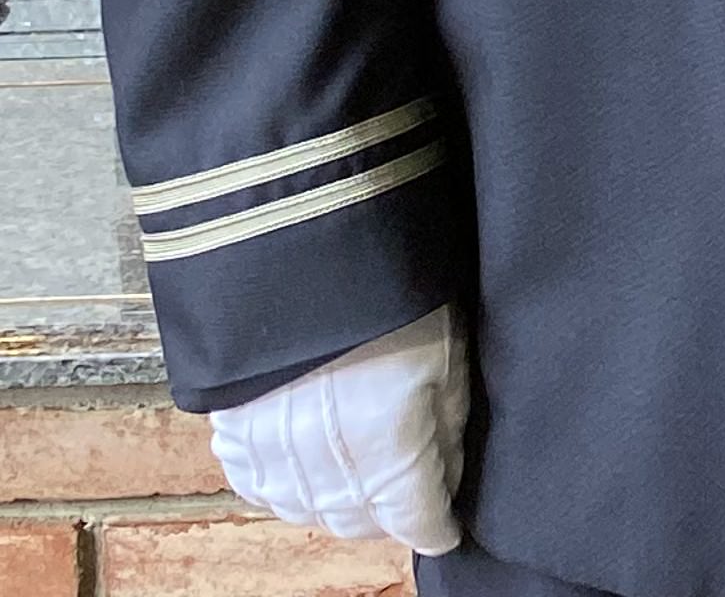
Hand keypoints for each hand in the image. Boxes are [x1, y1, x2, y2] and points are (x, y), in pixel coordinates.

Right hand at [207, 304, 468, 553]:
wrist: (304, 241)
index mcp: (387, 446)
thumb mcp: (447, 353)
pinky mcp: (233, 429)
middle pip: (359, 520)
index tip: (446, 526)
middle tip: (410, 495)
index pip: (415, 518)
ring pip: (308, 509)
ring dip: (338, 505)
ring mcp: (272, 450)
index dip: (434, 526)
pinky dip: (283, 488)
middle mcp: (325, 463)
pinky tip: (304, 472)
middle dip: (389, 515)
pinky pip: (256, 484)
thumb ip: (445, 426)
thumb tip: (442, 478)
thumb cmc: (392, 289)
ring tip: (362, 481)